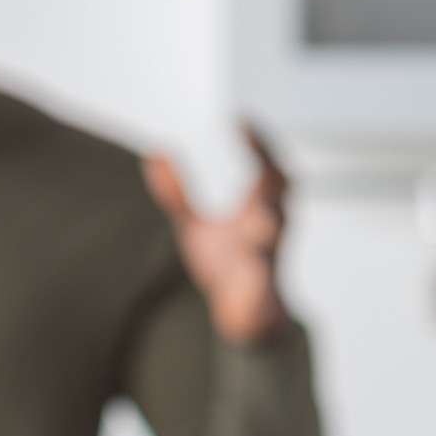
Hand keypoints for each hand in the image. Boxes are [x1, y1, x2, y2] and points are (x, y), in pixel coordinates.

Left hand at [145, 119, 289, 345]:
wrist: (241, 314)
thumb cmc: (227, 265)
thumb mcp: (193, 226)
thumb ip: (176, 193)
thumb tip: (153, 153)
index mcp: (259, 206)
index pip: (268, 165)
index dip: (259, 142)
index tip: (241, 121)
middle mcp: (269, 225)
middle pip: (281, 191)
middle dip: (274, 172)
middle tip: (261, 150)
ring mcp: (268, 254)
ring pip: (276, 231)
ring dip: (269, 218)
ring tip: (258, 208)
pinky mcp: (263, 286)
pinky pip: (265, 273)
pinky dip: (260, 264)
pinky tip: (251, 254)